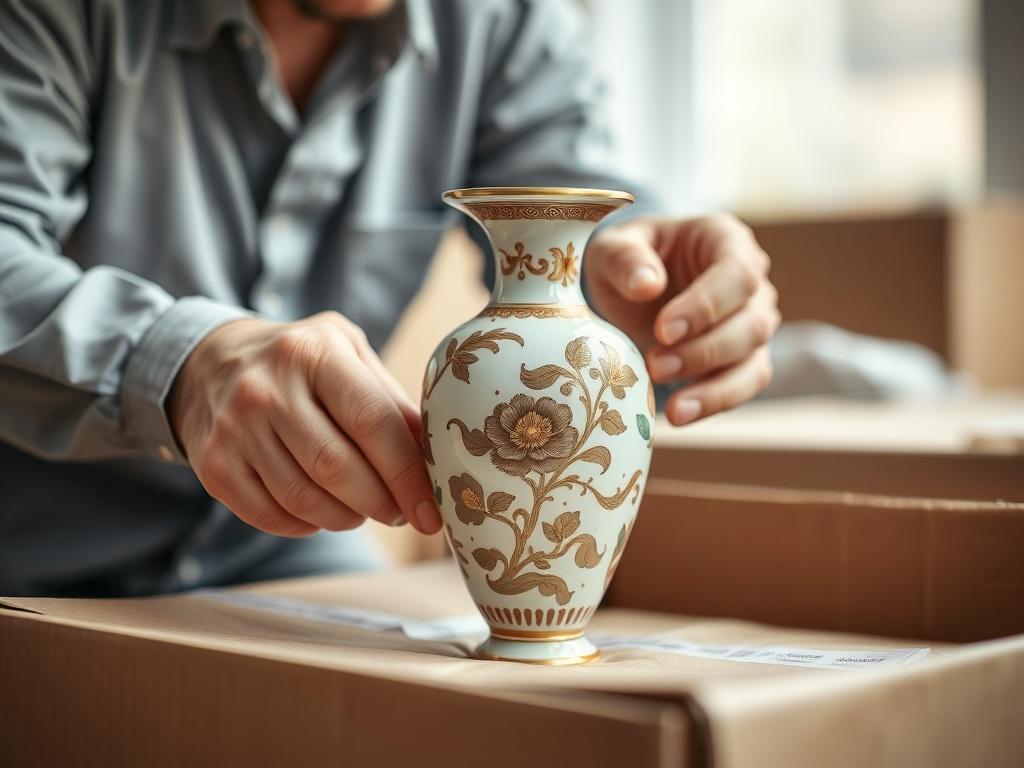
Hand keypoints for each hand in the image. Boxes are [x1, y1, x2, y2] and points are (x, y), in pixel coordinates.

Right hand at [168, 312, 441, 535]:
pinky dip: (306, 525)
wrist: (210, 363)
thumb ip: (390, 399)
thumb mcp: (348, 354)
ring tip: (361, 509)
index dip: (407, 474)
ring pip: (304, 500)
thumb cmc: (301, 362)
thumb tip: (436, 456)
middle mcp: (267, 388)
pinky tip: (320, 511)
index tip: (431, 511)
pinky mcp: (214, 465)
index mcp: (313, 353)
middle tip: (399, 512)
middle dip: (381, 503)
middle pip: (337, 468)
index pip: (372, 422)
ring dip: (346, 517)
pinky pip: (270, 516)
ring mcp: (234, 428)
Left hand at [586, 214, 779, 424]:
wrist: (630, 290)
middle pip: (752, 322)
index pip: (737, 273)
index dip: (706, 305)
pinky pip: (744, 387)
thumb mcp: (611, 248)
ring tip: (672, 407)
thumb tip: (647, 285)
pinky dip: (715, 403)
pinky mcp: (744, 361)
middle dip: (705, 350)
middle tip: (657, 366)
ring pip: (754, 361)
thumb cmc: (627, 261)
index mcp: (725, 241)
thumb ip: (625, 258)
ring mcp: (753, 323)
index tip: (664, 330)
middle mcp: (751, 283)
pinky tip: (682, 416)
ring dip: (714, 387)